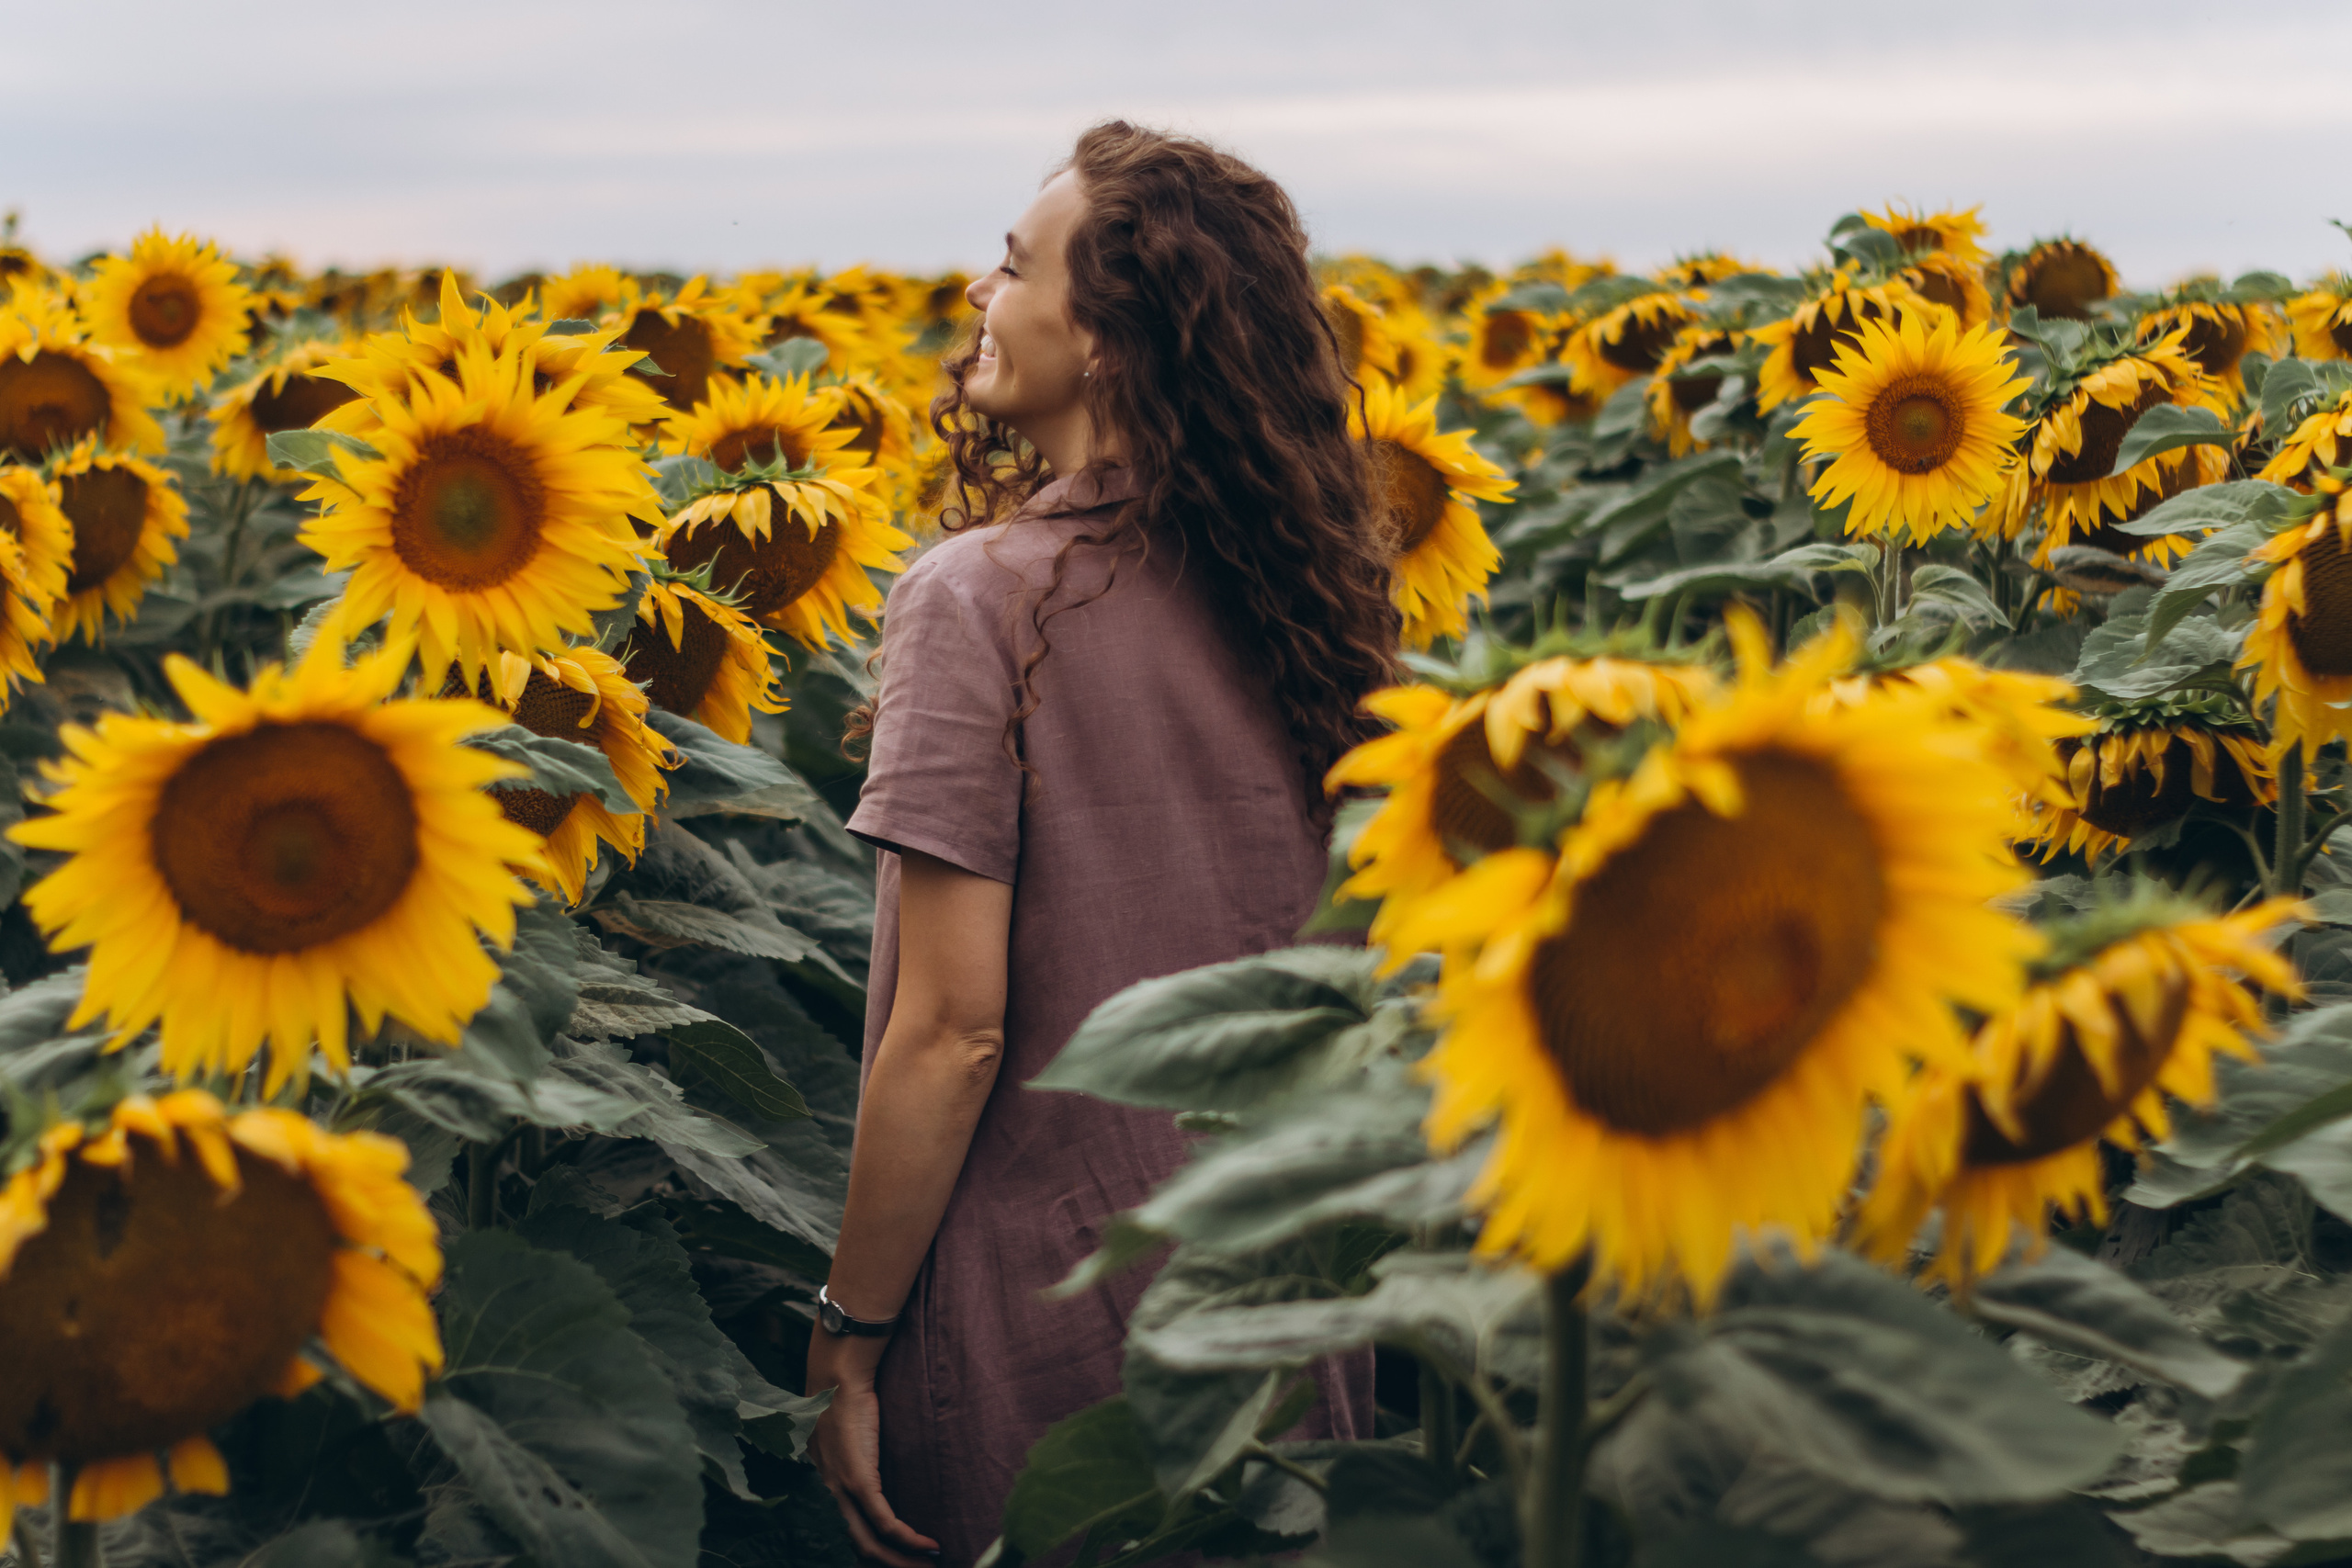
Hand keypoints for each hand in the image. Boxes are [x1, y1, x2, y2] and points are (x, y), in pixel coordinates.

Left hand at [807, 1335, 938, 1566]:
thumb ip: (856, 1459)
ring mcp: (841, 1489)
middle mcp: (828, 1495)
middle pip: (859, 1549)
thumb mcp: (846, 1439)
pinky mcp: (857, 1479)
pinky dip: (907, 1539)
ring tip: (930, 1566)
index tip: (901, 1560)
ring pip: (870, 1544)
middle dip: (892, 1566)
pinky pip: (884, 1522)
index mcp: (825, 1489)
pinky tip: (928, 1545)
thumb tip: (878, 1467)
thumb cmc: (847, 1400)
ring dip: (902, 1560)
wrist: (840, 1377)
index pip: (848, 1536)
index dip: (875, 1555)